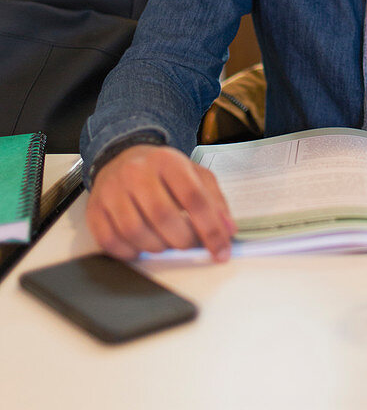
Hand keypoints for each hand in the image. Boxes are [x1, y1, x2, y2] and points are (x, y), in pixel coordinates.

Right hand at [86, 144, 235, 261]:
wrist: (123, 156)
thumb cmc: (162, 171)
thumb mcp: (194, 174)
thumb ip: (214, 200)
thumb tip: (227, 230)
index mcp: (168, 161)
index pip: (193, 198)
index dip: (211, 229)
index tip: (221, 251)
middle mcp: (137, 172)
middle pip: (163, 216)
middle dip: (183, 240)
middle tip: (189, 245)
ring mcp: (113, 190)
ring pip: (136, 232)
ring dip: (157, 247)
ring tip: (166, 243)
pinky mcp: (95, 209)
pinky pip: (111, 241)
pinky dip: (130, 253)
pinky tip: (142, 247)